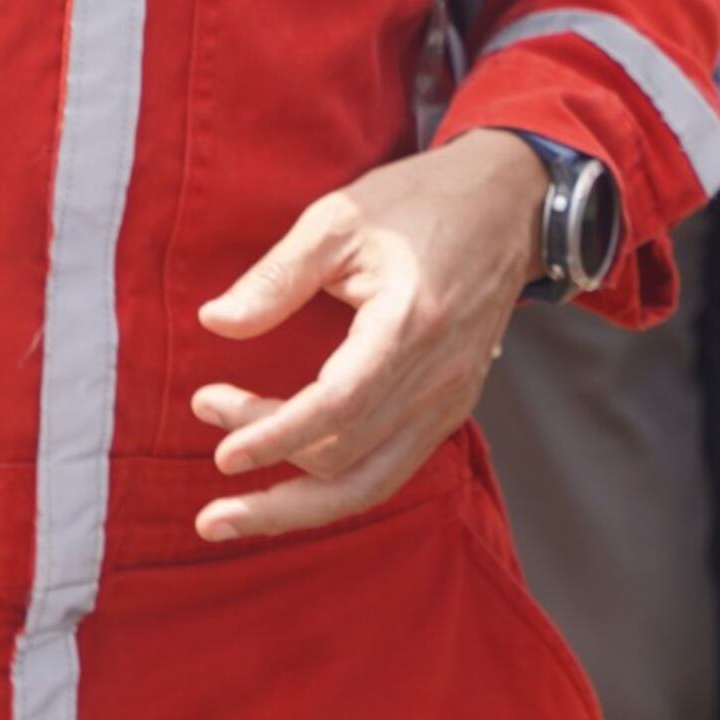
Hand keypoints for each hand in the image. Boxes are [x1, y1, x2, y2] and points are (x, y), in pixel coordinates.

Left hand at [189, 129, 548, 541]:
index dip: (276, 436)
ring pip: (370, 484)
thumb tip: (215, 323)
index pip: (339, 405)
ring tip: (226, 517)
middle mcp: (439, 373)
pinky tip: (290, 490)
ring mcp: (452, 396)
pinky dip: (335, 491)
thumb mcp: (341, 217)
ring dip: (295, 508)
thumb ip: (278, 275)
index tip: (221, 453)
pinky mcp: (454, 405)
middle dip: (267, 453)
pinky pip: (391, 470)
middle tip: (208, 411)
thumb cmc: (421, 202)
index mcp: (410, 321)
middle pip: (344, 453)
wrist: (510, 203)